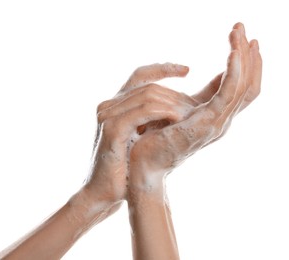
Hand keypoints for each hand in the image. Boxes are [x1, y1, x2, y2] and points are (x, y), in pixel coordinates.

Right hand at [82, 64, 189, 202]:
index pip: (140, 76)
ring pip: (147, 95)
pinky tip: (179, 119)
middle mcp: (109, 105)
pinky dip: (163, 112)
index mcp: (117, 106)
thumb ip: (154, 120)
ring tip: (192, 114)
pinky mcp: (112, 128)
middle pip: (149, 87)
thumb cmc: (126, 167)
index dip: (163, 68)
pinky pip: (143, 111)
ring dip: (173, 103)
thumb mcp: (142, 138)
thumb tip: (180, 109)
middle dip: (176, 94)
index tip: (187, 70)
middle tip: (197, 105)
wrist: (105, 191)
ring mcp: (108, 115)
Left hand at [126, 23, 261, 188]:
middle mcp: (218, 121)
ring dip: (243, 57)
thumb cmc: (148, 137)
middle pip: (245, 85)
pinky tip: (234, 52)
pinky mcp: (206, 124)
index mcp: (210, 117)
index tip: (242, 39)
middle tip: (243, 29)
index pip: (236, 87)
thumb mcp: (170, 110)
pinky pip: (228, 93)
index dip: (242, 63)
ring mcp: (215, 124)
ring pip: (242, 86)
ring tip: (240, 32)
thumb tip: (187, 71)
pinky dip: (234, 72)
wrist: (138, 163)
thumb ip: (183, 95)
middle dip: (247, 56)